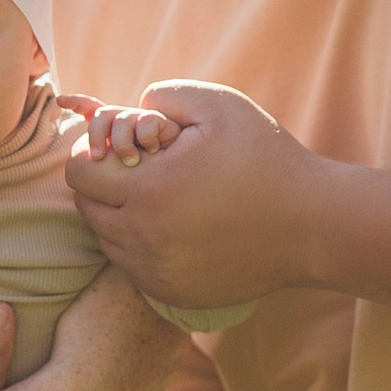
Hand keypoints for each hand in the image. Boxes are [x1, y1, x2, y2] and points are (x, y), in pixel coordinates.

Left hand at [62, 81, 328, 306]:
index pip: (78, 174)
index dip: (93, 153)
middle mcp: (144, 239)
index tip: (124, 148)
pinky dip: (143, 247)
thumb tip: (126, 112)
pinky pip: (134, 268)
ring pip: (107, 241)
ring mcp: (157, 273)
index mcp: (149, 191)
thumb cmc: (266, 158)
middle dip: (104, 185)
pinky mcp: (173, 294)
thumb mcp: (217, 105)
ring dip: (121, 216)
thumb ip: (161, 96)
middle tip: (143, 170)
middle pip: (86, 209)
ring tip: (163, 197)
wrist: (312, 226)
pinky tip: (178, 227)